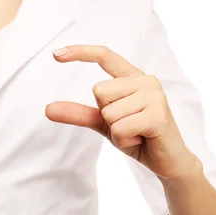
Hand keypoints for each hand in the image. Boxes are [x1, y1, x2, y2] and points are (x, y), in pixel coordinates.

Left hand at [45, 45, 198, 179]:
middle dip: (106, 116)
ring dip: (117, 131)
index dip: (81, 52)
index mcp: (133, 78)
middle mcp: (146, 81)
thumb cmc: (138, 136)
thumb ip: (79, 113)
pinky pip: (120, 128)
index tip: (55, 54)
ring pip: (108, 112)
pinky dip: (124, 140)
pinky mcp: (158, 115)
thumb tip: (47, 109)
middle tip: (128, 125)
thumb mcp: (104, 123)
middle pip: (99, 91)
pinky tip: (141, 139)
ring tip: (136, 133)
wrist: (167, 161)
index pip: (105, 56)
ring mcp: (154, 96)